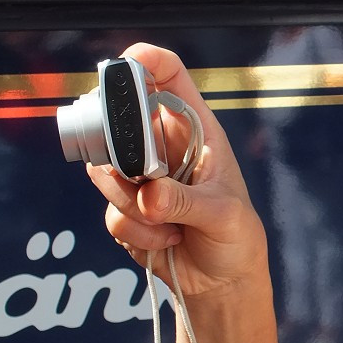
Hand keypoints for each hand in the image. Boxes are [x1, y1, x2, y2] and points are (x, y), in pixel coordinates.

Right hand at [86, 43, 269, 302]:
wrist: (222, 282)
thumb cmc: (236, 237)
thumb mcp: (224, 215)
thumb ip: (186, 203)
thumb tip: (149, 196)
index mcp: (196, 130)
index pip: (168, 77)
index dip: (145, 60)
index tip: (124, 62)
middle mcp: (163, 146)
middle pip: (117, 119)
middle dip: (120, 148)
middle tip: (140, 175)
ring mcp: (140, 176)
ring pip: (105, 170)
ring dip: (133, 203)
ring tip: (172, 223)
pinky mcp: (124, 208)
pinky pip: (111, 212)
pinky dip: (137, 232)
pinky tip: (166, 240)